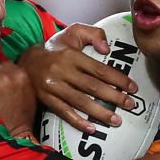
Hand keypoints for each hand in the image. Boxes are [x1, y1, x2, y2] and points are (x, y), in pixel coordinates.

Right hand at [18, 23, 137, 133]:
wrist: (27, 59)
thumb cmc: (57, 47)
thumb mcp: (74, 31)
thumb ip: (94, 34)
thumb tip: (107, 49)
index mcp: (72, 56)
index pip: (100, 70)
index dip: (118, 80)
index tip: (132, 88)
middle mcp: (62, 71)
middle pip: (93, 87)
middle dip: (114, 97)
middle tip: (130, 105)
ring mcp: (53, 86)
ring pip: (80, 102)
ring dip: (100, 113)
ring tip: (116, 120)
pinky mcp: (46, 99)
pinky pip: (64, 112)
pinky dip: (78, 121)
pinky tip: (92, 128)